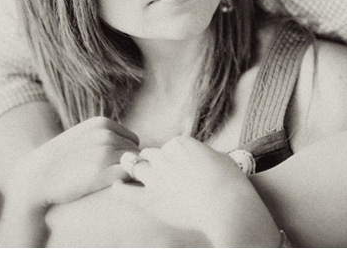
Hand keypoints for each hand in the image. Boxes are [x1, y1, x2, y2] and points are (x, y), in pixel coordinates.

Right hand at [8, 116, 138, 211]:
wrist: (35, 178)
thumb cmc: (62, 161)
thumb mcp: (83, 137)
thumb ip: (106, 136)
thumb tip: (136, 147)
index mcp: (101, 123)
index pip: (132, 139)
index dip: (124, 154)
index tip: (109, 165)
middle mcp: (105, 135)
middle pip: (135, 152)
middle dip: (125, 164)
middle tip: (106, 176)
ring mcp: (104, 153)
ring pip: (133, 164)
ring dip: (125, 174)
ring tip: (104, 181)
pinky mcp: (101, 173)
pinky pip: (128, 175)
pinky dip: (123, 182)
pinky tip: (107, 188)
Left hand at [111, 136, 279, 246]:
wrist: (226, 204)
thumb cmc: (229, 181)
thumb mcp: (219, 157)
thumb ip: (203, 155)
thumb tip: (202, 157)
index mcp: (181, 143)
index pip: (168, 146)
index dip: (171, 156)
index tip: (177, 166)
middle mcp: (164, 156)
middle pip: (149, 154)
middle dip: (152, 162)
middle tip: (157, 172)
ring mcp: (155, 177)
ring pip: (135, 166)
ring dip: (134, 169)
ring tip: (133, 175)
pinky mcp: (150, 199)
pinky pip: (125, 191)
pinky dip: (119, 188)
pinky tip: (117, 186)